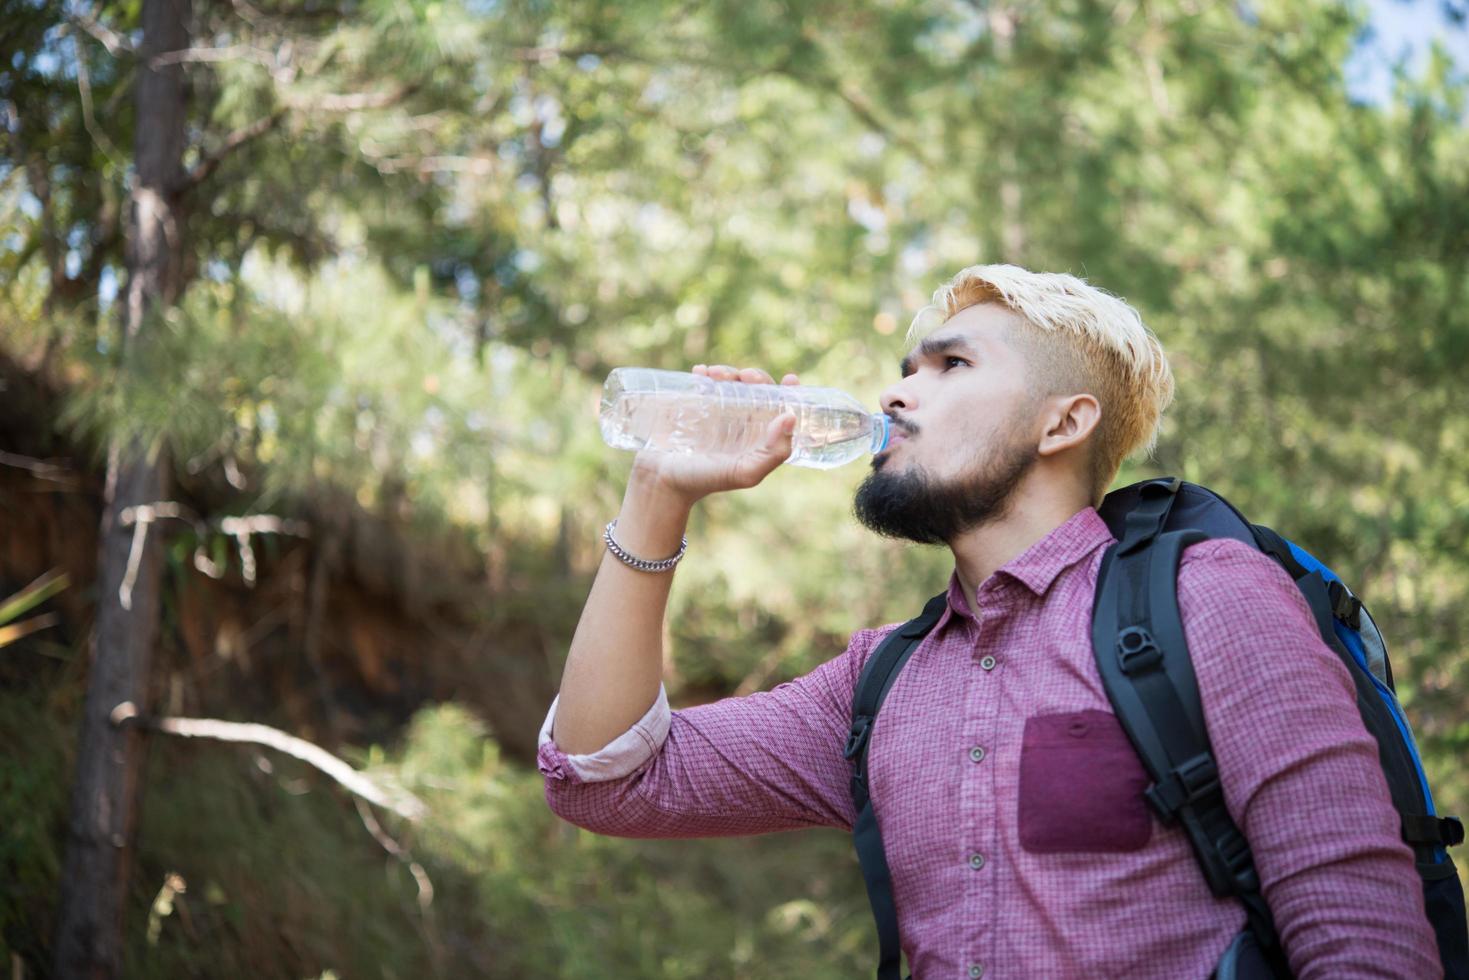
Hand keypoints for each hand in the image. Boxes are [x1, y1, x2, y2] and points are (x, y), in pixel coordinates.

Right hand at [629, 364, 800, 505]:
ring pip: (730, 381)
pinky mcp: (692, 406)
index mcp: (757, 437)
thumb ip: (774, 453)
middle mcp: (739, 423)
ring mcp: (715, 412)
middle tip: (746, 376)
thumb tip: (790, 417)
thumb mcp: (745, 472)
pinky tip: (700, 373)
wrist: (661, 480)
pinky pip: (702, 382)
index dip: (788, 392)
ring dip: (728, 371)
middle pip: (756, 389)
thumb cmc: (703, 480)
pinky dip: (704, 373)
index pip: (779, 409)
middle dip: (755, 376)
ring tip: (715, 375)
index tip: (790, 379)